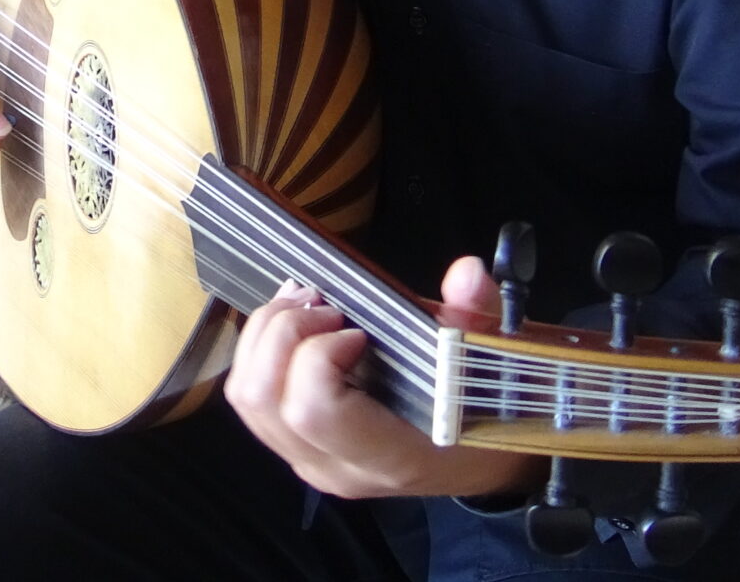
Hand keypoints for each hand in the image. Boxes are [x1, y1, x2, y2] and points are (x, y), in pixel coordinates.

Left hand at [224, 256, 540, 499]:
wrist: (478, 459)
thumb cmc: (484, 410)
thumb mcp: (493, 362)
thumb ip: (477, 316)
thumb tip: (467, 273)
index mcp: (389, 455)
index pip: (316, 411)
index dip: (319, 355)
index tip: (354, 328)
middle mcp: (337, 467)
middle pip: (266, 399)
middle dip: (282, 332)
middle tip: (320, 300)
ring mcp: (309, 461)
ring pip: (247, 398)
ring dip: (264, 336)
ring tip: (303, 301)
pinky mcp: (294, 446)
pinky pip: (250, 399)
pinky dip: (259, 350)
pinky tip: (294, 321)